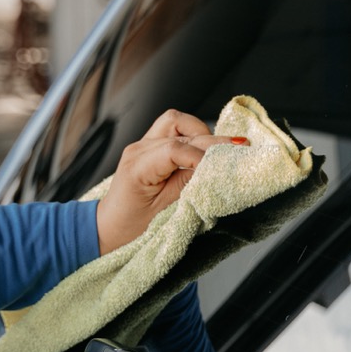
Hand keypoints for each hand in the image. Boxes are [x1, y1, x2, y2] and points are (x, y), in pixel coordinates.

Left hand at [96, 109, 248, 253]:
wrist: (110, 229)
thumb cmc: (132, 227)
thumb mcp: (164, 210)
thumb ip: (188, 185)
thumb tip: (214, 168)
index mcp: (137, 167)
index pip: (175, 148)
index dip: (203, 155)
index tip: (225, 166)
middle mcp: (139, 148)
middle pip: (182, 132)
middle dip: (213, 142)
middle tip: (241, 151)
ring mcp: (143, 144)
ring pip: (178, 122)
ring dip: (201, 132)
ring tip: (220, 151)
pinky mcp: (150, 145)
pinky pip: (175, 129)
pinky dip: (194, 135)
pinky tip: (205, 150)